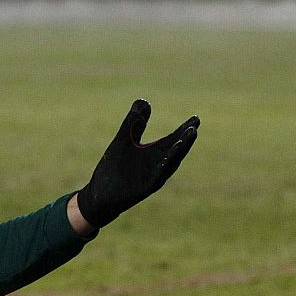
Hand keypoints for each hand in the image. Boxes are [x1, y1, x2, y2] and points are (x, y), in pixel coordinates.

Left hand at [75, 100, 198, 227]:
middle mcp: (158, 164)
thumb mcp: (124, 140)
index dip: (184, 129)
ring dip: (178, 151)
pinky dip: (162, 168)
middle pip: (175, 150)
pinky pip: (156, 177)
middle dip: (185, 139)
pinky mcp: (143, 188)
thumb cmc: (114, 167)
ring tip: (189, 137)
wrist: (100, 194)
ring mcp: (152, 177)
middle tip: (195, 126)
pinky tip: (167, 158)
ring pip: (169, 163)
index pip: (173, 139)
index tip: (196, 118)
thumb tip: (143, 101)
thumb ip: (134, 123)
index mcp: (155, 153)